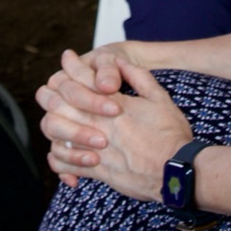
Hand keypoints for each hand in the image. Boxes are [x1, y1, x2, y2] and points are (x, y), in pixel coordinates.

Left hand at [40, 61, 192, 201]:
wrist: (177, 171)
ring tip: (57, 118)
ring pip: (55, 131)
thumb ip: (139, 77)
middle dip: (54, 92)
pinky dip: (57, 158)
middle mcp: (99, 124)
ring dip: (53, 123)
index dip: (71, 65)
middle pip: (59, 102)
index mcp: (113, 103)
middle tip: (55, 89)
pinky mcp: (96, 170)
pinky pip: (63, 163)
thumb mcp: (160, 98)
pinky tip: (60, 151)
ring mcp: (94, 147)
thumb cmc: (171, 135)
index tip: (68, 59)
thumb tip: (121, 63)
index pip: (82, 77)